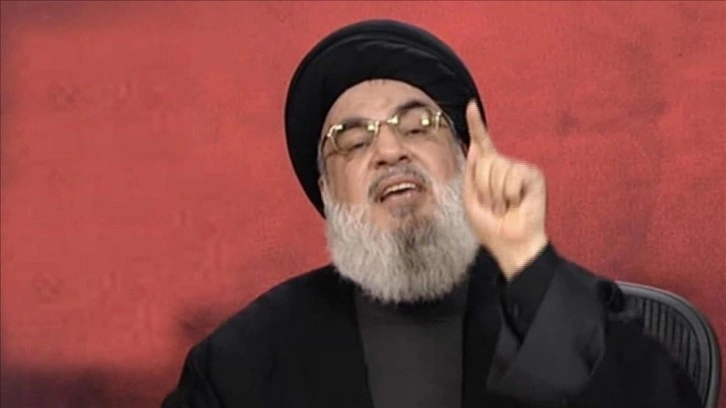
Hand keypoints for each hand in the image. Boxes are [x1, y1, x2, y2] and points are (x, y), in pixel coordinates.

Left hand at [463, 100, 548, 279]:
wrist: (511, 244)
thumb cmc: (491, 227)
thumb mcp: (471, 201)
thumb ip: (472, 174)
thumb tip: (476, 147)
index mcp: (489, 171)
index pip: (482, 144)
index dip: (476, 124)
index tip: (470, 105)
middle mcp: (505, 166)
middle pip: (484, 161)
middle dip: (483, 187)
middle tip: (494, 205)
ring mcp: (520, 170)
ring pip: (497, 169)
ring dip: (496, 194)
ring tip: (505, 206)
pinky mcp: (533, 176)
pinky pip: (513, 176)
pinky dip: (511, 193)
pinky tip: (518, 203)